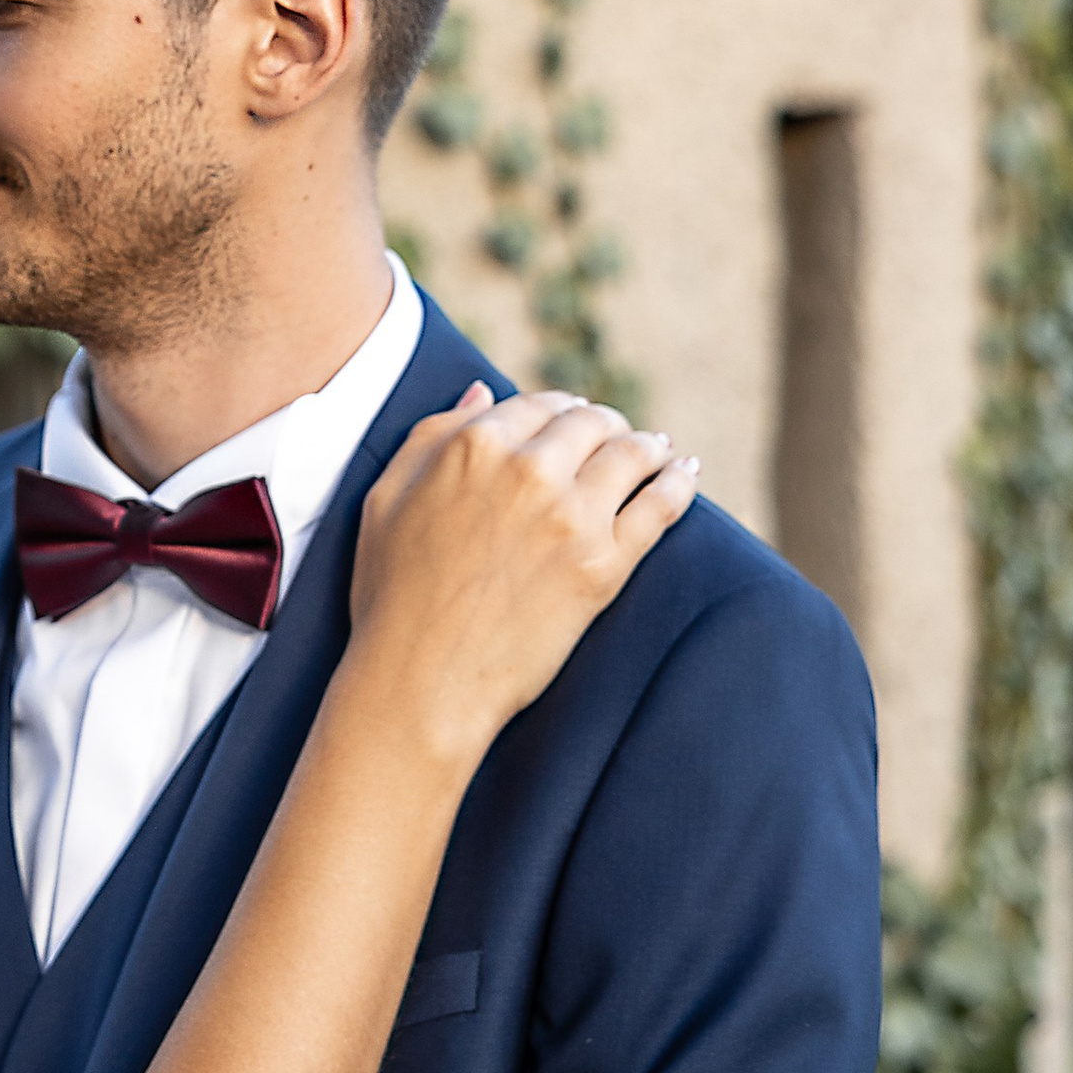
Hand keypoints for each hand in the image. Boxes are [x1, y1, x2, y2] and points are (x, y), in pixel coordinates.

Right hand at [345, 382, 696, 766]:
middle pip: (590, 422)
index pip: (537, 404)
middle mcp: (530, 469)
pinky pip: (660, 506)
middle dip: (604, 423)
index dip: (558, 409)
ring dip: (647, 445)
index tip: (570, 420)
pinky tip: (685, 473)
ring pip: (632, 453)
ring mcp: (573, 517)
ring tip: (658, 450)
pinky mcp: (606, 565)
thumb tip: (483, 392)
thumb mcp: (386, 497)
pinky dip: (680, 481)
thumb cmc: (392, 594)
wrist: (421, 681)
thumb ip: (432, 433)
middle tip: (615, 434)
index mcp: (475, 445)